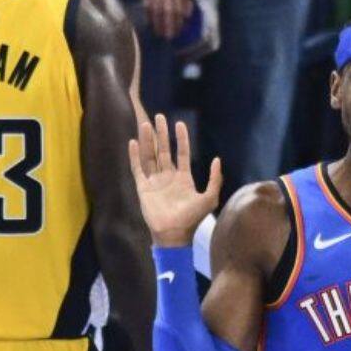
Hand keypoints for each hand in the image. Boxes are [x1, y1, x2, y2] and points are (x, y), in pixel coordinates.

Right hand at [128, 114, 221, 246]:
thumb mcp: (210, 197)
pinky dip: (135, 156)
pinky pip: (138, 168)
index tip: (179, 123)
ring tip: (146, 124)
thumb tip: (217, 159)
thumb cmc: (192, 218)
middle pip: (163, 150)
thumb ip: (215, 179)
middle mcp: (167, 177)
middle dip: (162, 134)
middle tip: (160, 117)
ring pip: (150, 156)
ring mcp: (154, 181)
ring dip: (148, 140)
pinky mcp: (143, 188)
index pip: (181, 153)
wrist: (174, 233)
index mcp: (183, 178)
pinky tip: (134, 142)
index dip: (180, 138)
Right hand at [139, 0, 192, 40]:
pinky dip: (148, 16)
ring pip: (157, 10)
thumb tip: (187, 16)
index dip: (179, 20)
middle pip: (168, 11)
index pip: (179, 8)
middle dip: (169, 24)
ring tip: (159, 34)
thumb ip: (186, 2)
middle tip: (169, 37)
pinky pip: (147, 7)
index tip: (178, 31)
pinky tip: (149, 24)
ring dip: (158, 23)